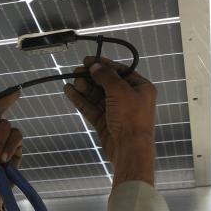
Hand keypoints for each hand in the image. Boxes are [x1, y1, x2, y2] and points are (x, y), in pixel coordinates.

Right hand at [63, 57, 156, 186]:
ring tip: (73, 82)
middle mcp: (130, 98)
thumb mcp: (120, 91)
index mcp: (140, 88)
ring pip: (97, 96)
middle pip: (107, 83)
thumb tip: (95, 66)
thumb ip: (106, 76)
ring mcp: (117, 111)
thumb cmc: (131, 118)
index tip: (88, 60)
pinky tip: (69, 91)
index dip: (104, 65)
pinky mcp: (106, 122)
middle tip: (77, 71)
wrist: (130, 150)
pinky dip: (81, 100)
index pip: (120, 71)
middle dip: (92, 77)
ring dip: (85, 88)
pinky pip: (92, 107)